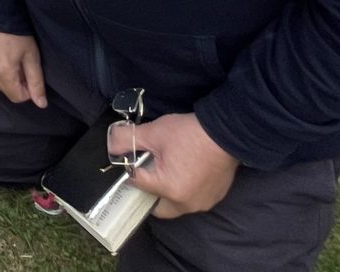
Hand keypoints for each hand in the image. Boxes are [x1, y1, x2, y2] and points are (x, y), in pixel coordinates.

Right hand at [0, 20, 46, 107]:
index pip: (16, 97)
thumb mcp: (32, 55)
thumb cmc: (18, 30)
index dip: (27, 90)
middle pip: (3, 87)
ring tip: (8, 52)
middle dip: (14, 80)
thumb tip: (41, 104)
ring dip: (1, 70)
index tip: (30, 75)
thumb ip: (36, 82)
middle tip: (21, 62)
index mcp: (3, 72)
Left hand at [110, 113, 239, 218]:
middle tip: (146, 170)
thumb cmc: (190, 134)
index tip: (133, 158)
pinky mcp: (215, 197)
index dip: (131, 169)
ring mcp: (203, 203)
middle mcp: (186, 203)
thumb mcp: (153, 132)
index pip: (137, 184)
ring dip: (167, 191)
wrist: (228, 132)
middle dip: (148, 192)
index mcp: (169, 190)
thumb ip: (126, 140)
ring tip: (166, 167)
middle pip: (157, 206)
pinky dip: (184, 189)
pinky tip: (184, 169)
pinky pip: (192, 199)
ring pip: (175, 205)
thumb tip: (111, 146)